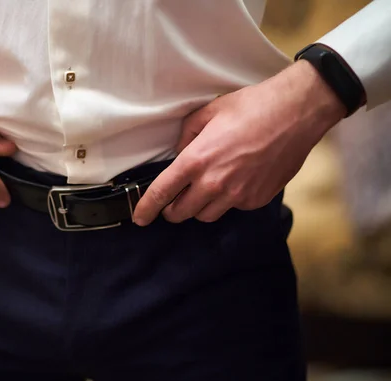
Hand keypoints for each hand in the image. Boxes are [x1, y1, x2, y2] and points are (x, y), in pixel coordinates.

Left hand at [133, 60, 345, 225]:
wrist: (297, 113)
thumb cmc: (252, 107)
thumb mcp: (209, 112)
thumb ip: (187, 135)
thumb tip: (180, 151)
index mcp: (196, 160)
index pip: (162, 193)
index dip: (146, 208)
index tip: (139, 217)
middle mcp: (215, 183)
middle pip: (181, 213)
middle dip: (172, 210)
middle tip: (172, 202)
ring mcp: (237, 194)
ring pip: (206, 215)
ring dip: (199, 207)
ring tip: (204, 191)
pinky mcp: (257, 199)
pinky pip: (233, 208)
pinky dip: (228, 200)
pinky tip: (235, 182)